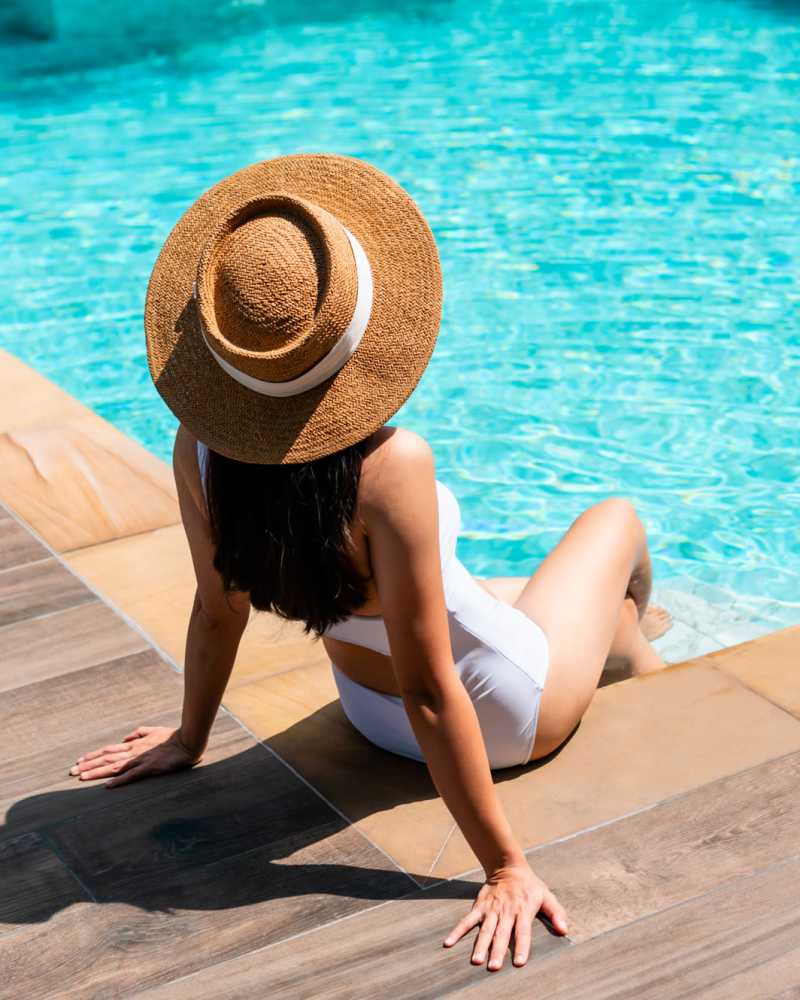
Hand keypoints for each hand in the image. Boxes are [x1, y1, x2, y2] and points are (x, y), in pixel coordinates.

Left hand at [68, 725, 202, 787]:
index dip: (93, 755)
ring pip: (114, 766)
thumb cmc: (172, 736)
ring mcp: (141, 759)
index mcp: (134, 744)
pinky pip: (132, 775)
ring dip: (97, 772)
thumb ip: (138, 733)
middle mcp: (133, 751)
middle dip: (88, 765)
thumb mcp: (153, 730)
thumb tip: (125, 738)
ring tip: (82, 777)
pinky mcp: (150, 767)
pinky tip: (108, 786)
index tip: (79, 760)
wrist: (188, 741)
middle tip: (71, 771)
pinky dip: (119, 780)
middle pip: (106, 758)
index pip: (109, 749)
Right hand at [442, 861, 568, 970]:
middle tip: (493, 967)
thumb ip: (556, 913)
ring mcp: (491, 910)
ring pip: (485, 930)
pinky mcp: (479, 907)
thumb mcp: (546, 896)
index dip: (522, 947)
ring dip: (480, 945)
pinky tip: (448, 943)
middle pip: (502, 934)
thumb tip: (564, 930)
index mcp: (523, 911)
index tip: (519, 963)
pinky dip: (458, 931)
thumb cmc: (530, 886)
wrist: (508, 866)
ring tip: (476, 961)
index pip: (523, 932)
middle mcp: (506, 912)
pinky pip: (467, 920)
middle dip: (497, 951)